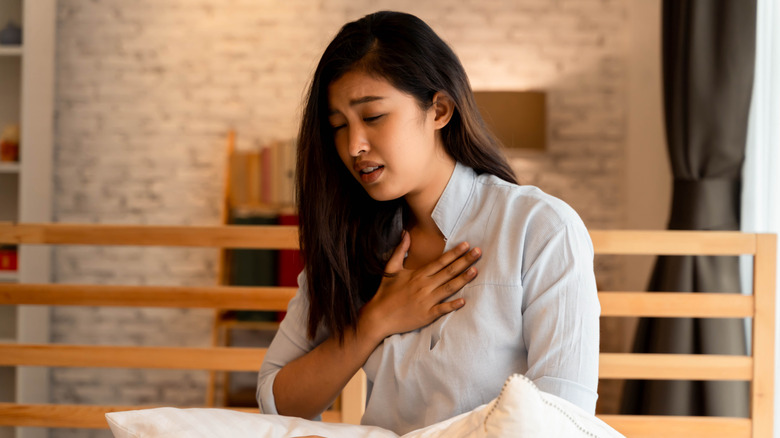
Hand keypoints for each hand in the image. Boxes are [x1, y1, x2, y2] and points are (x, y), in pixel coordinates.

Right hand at [359, 231, 480, 340]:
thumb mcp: (391, 268)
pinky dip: (452, 305)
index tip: (467, 245)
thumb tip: (405, 233)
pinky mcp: (426, 315)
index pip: (440, 261)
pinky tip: (464, 301)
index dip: (454, 253)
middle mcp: (424, 286)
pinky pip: (442, 310)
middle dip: (465, 261)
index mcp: (418, 275)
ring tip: (476, 271)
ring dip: (463, 279)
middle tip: (479, 252)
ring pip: (449, 288)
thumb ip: (400, 250)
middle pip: (449, 272)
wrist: (378, 317)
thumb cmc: (385, 292)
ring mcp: (426, 301)